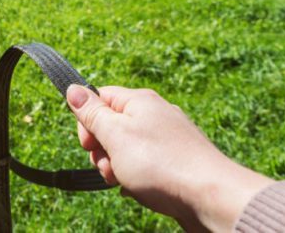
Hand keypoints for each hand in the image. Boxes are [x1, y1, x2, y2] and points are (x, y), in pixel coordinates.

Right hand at [66, 85, 273, 231]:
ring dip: (117, 167)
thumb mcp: (115, 135)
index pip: (99, 98)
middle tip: (110, 166)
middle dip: (102, 150)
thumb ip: (92, 112)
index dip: (87, 121)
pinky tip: (142, 190)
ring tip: (128, 182)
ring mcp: (168, 138)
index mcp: (139, 101)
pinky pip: (145, 165)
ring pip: (127, 149)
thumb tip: (73, 87)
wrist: (212, 197)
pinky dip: (138, 177)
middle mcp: (155, 114)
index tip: (88, 144)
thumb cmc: (161, 164)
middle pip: (111, 125)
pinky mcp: (177, 161)